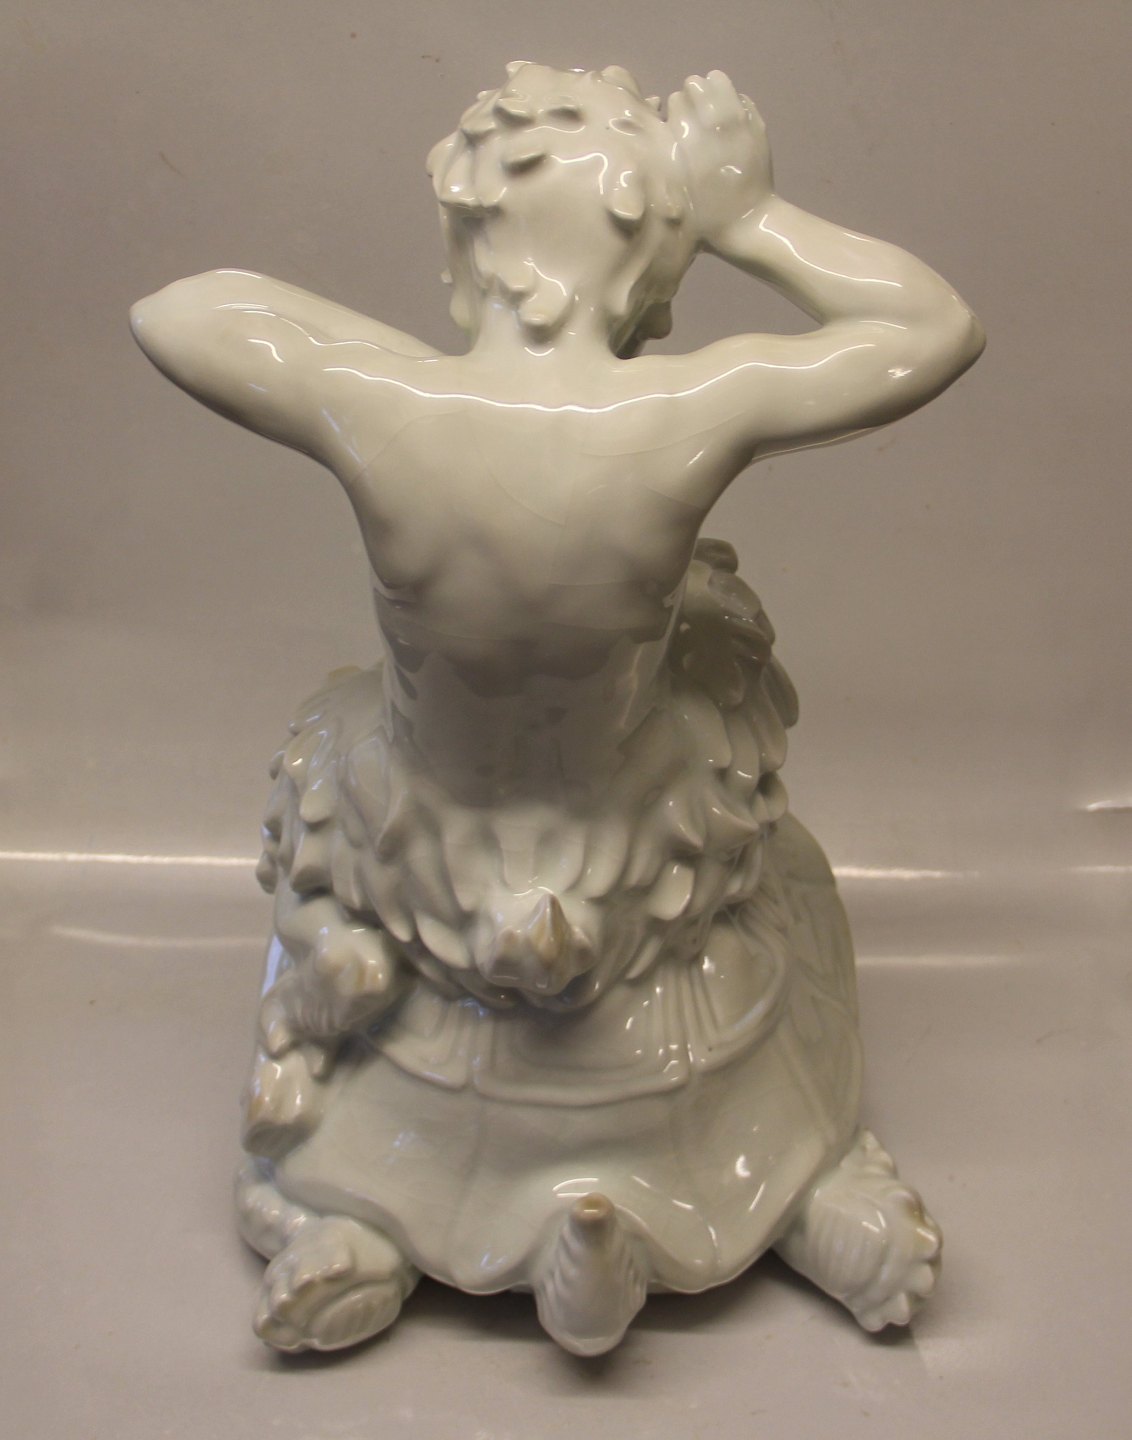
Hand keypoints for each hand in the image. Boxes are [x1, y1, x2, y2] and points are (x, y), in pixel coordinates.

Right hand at [668, 71, 773, 247]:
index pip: (676, 100)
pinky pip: (741, 98)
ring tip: (712, 114)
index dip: (675, 111)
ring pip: (719, 82)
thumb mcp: (675, 183)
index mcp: (689, 137)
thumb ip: (668, 147)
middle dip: (692, 97)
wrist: (746, 221)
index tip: (677, 123)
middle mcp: (712, 122)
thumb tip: (665, 114)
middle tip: (695, 117)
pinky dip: (735, 104)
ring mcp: (738, 120)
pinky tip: (731, 123)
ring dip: (713, 93)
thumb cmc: (704, 210)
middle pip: (695, 84)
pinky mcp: (756, 124)